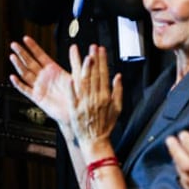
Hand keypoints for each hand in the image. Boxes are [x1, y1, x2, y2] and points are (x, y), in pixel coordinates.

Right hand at [9, 36, 74, 126]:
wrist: (75, 111)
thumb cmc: (76, 94)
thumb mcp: (77, 74)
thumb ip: (75, 61)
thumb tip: (74, 47)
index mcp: (53, 69)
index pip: (40, 55)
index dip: (32, 47)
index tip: (26, 38)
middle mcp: (44, 77)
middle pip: (30, 62)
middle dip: (21, 53)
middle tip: (14, 44)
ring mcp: (39, 86)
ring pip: (25, 73)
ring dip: (18, 65)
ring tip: (12, 56)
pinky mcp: (36, 97)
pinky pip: (25, 90)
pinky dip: (18, 84)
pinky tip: (13, 77)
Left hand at [69, 44, 121, 158]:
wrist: (96, 141)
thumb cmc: (106, 125)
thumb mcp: (117, 109)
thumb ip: (118, 91)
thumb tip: (118, 76)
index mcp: (106, 97)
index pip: (104, 74)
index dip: (102, 61)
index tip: (101, 49)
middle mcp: (95, 98)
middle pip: (94, 75)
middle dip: (94, 60)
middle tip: (92, 47)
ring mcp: (85, 104)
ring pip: (84, 82)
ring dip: (84, 68)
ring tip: (84, 55)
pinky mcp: (75, 110)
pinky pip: (73, 97)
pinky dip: (72, 88)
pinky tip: (70, 78)